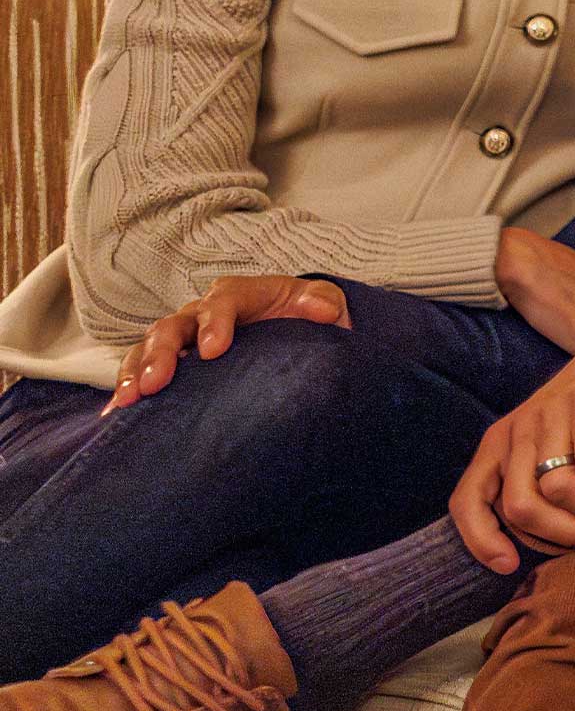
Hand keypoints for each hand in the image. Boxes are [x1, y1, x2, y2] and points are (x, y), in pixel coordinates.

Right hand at [105, 276, 350, 412]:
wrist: (303, 336)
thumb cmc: (310, 319)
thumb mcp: (324, 304)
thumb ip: (323, 301)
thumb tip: (325, 311)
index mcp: (242, 295)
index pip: (224, 301)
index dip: (215, 322)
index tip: (213, 351)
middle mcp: (205, 314)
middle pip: (175, 324)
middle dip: (163, 351)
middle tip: (158, 381)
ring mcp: (185, 338)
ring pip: (150, 347)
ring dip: (136, 372)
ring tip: (129, 399)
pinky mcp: (175, 364)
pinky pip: (142, 371)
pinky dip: (127, 388)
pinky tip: (115, 415)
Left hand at [448, 301, 574, 572]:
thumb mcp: (562, 444)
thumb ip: (545, 483)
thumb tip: (548, 544)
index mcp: (501, 444)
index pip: (466, 502)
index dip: (480, 541)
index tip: (510, 567)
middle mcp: (518, 428)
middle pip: (520, 508)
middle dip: (566, 537)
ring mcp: (550, 410)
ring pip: (557, 489)